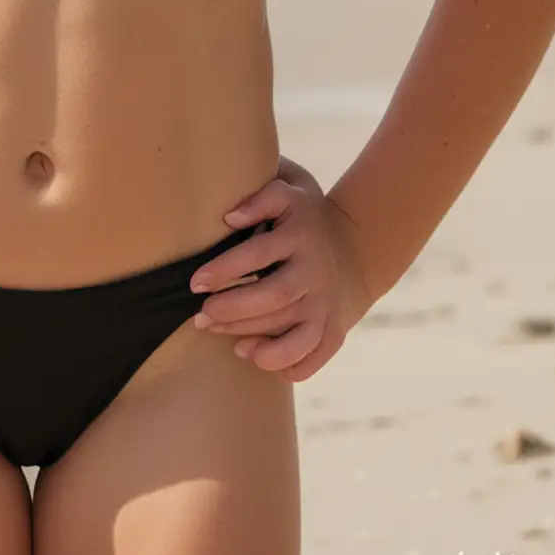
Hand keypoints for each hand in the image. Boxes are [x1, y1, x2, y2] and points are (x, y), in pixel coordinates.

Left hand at [189, 155, 373, 382]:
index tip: (196, 282)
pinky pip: (313, 354)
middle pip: (275, 296)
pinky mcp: (334, 328)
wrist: (358, 245)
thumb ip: (260, 197)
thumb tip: (228, 217)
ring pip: (293, 331)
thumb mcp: (288, 193)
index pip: (259, 253)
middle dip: (234, 310)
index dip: (225, 269)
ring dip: (253, 338)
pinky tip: (255, 356)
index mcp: (300, 233)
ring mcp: (327, 303)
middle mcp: (315, 270)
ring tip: (222, 337)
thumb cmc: (302, 218)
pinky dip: (285, 362)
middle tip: (200, 316)